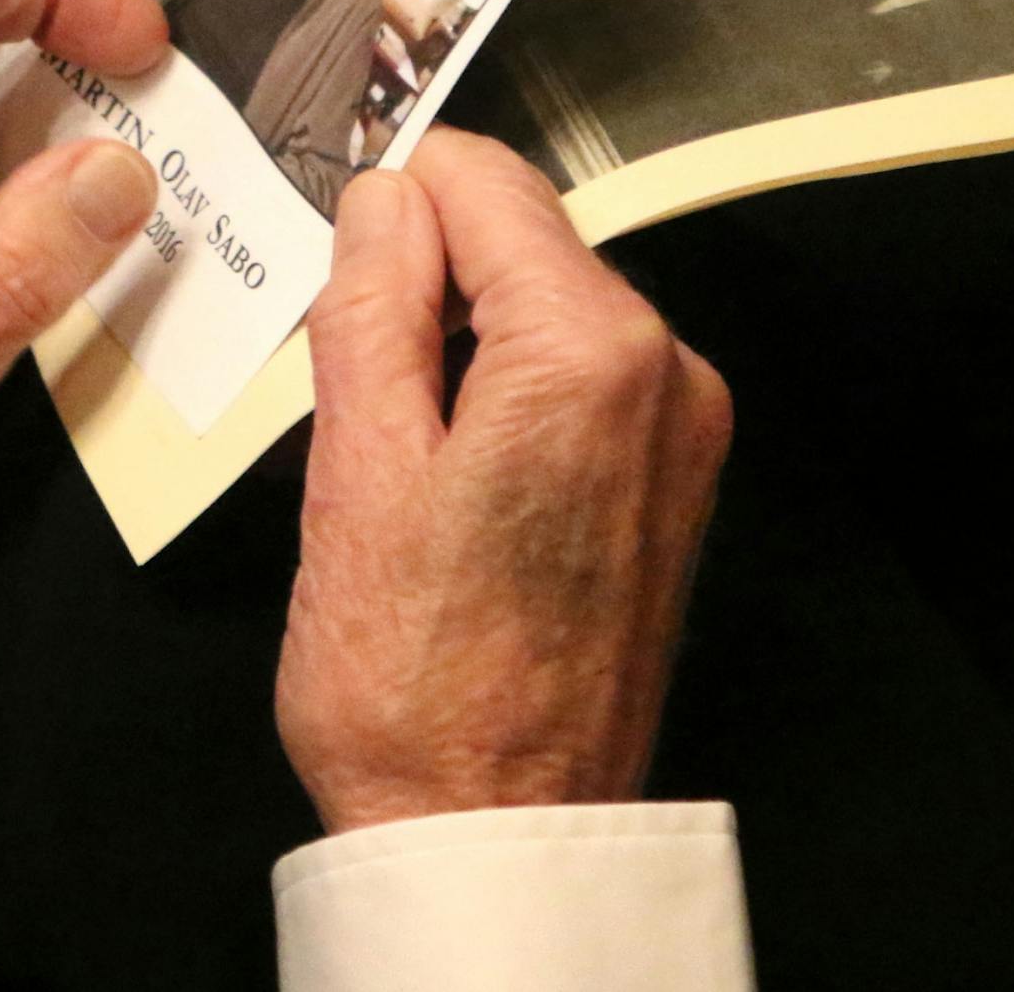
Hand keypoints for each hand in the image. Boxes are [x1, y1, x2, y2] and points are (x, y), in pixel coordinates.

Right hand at [275, 130, 731, 833]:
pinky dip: (503, 391)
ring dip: (458, 340)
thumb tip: (384, 197)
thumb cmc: (420, 683)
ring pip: (544, 307)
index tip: (333, 261)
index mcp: (590, 353)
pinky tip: (445, 476)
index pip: (483, 182)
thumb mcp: (358, 468)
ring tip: (391, 450)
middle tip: (348, 386)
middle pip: (522, 240)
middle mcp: (664, 374)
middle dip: (423, 279)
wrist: (498, 831)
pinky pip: (574, 378)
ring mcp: (680, 431)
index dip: (390, 203)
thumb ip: (373, 303)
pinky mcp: (670, 479)